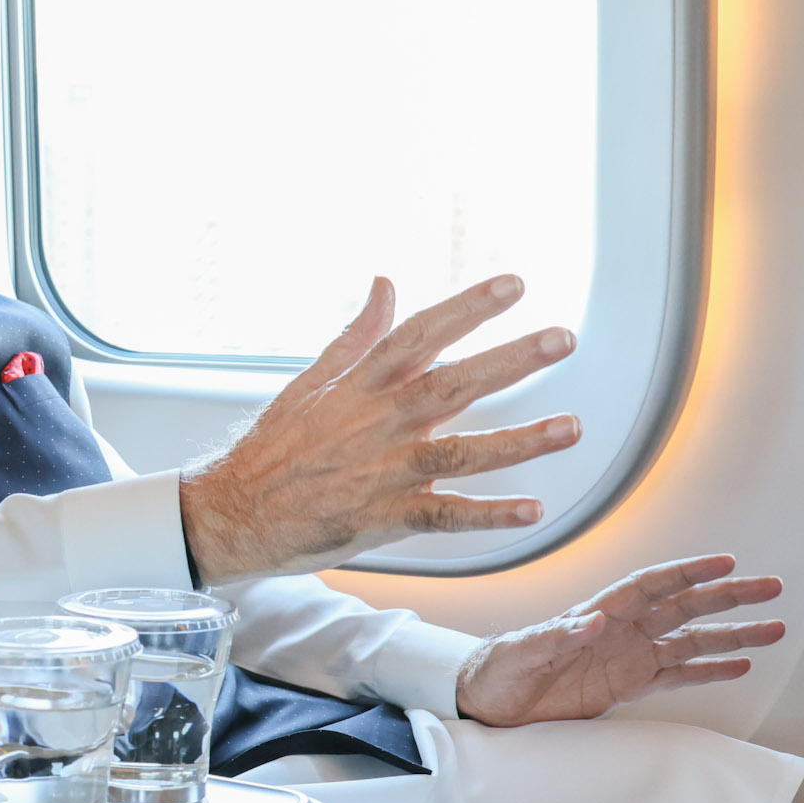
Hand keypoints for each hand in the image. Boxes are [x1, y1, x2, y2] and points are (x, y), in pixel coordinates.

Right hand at [180, 276, 579, 581]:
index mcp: (359, 388)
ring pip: (461, 451)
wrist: (232, 514)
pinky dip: (489, 515)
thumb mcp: (307, 383)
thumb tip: (385, 284)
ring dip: (520, 440)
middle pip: (452, 384)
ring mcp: (382, 472)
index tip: (513, 285)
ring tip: (571, 427)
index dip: (467, 308)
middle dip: (511, 360)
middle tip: (562, 339)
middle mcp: (376, 424)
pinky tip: (531, 509)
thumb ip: (356, 336)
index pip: (419, 336)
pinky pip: (445, 515)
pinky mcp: (382, 518)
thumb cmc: (270, 451)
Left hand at [454, 554, 786, 726]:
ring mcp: (628, 657)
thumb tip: (594, 622)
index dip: (687, 572)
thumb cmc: (495, 670)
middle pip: (684, 606)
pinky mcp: (628, 686)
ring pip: (691, 641)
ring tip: (774, 628)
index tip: (724, 563)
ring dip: (732, 635)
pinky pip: (678, 675)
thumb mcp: (520, 652)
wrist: (486, 703)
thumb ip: (557, 636)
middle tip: (771, 588)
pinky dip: (710, 671)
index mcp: (596, 613)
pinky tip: (742, 665)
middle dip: (727, 596)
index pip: (651, 585)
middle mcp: (621, 631)